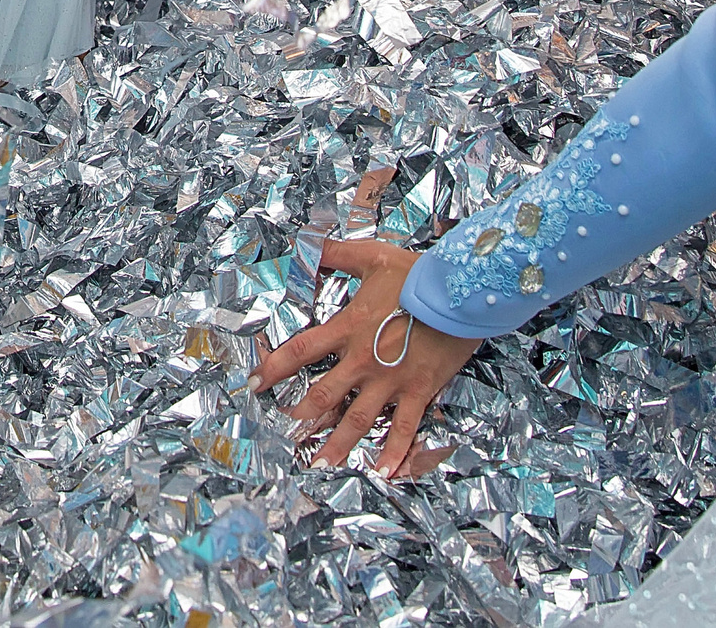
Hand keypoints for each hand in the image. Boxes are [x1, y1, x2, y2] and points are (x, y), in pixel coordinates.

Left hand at [248, 238, 479, 475]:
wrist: (460, 293)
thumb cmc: (416, 275)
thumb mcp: (371, 257)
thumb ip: (335, 253)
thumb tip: (307, 242)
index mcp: (348, 328)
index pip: (301, 350)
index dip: (274, 367)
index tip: (255, 383)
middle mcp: (363, 360)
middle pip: (324, 394)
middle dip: (300, 414)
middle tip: (283, 431)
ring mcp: (391, 380)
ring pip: (358, 419)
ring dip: (338, 444)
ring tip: (321, 464)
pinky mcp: (418, 391)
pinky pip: (404, 428)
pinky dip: (394, 451)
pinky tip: (384, 472)